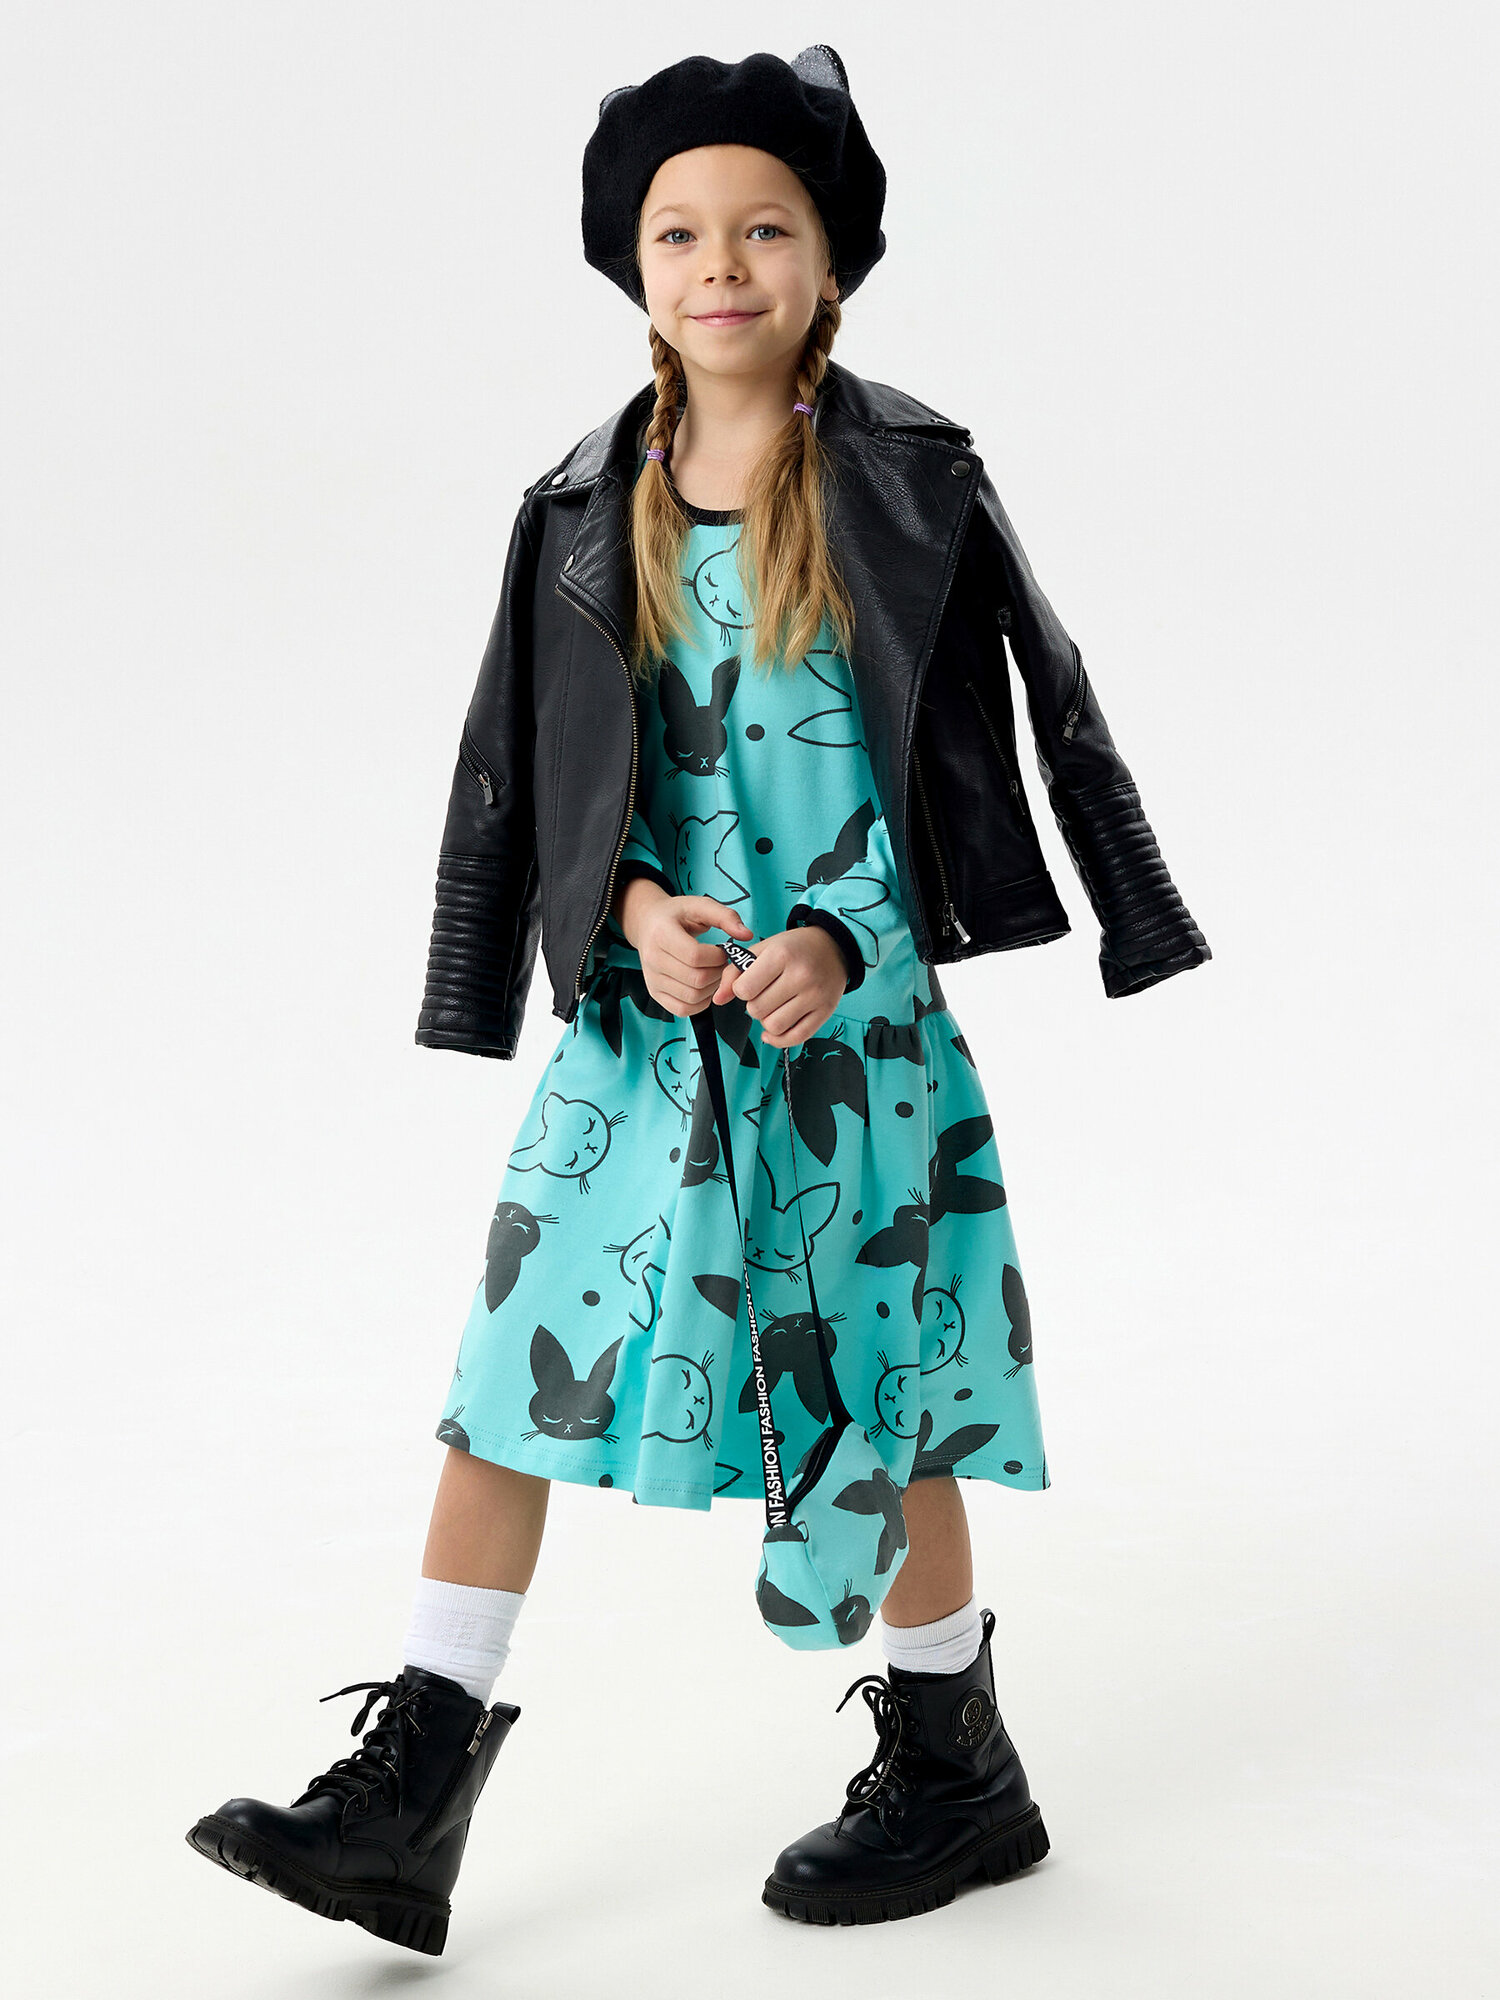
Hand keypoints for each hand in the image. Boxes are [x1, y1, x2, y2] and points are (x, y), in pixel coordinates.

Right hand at [618, 880, 754, 1017]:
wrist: (647, 925)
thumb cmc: (677, 915)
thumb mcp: (699, 905)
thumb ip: (725, 916)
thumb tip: (748, 935)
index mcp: (661, 934)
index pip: (695, 956)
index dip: (717, 956)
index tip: (723, 950)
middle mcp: (652, 959)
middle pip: (696, 979)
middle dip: (718, 973)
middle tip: (721, 963)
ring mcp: (652, 979)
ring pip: (692, 997)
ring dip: (712, 988)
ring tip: (713, 972)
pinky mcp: (655, 994)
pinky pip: (683, 1009)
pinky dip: (700, 1003)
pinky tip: (704, 986)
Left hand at [713, 925, 848, 1048]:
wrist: (834, 947)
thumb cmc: (794, 948)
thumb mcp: (763, 949)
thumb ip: (735, 972)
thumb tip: (718, 999)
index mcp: (781, 955)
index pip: (744, 990)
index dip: (740, 990)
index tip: (749, 984)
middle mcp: (801, 976)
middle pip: (757, 1010)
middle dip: (754, 1004)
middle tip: (763, 994)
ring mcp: (815, 996)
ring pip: (774, 1026)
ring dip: (766, 1021)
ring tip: (773, 1007)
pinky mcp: (825, 1012)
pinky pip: (795, 1038)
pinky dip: (779, 1038)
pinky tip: (774, 1030)